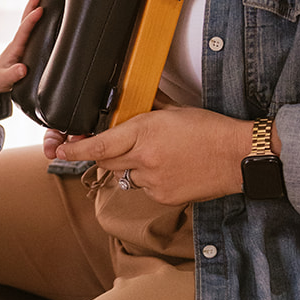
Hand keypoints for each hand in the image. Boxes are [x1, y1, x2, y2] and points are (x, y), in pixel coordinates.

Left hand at [0, 0, 42, 93]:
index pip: (24, 31)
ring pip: (28, 21)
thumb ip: (14, 75)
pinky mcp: (23, 44)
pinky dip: (35, 17)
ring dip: (34, 7)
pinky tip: (43, 10)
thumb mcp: (5, 80)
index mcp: (15, 48)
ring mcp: (20, 41)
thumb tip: (23, 69)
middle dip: (31, 5)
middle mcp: (18, 41)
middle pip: (25, 19)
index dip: (31, 20)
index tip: (39, 10)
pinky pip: (31, 27)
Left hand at [55, 106, 259, 203]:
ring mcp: (153, 180)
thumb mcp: (175, 110)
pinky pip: (144, 188)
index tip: (60, 150)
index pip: (99, 144)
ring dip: (132, 166)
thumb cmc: (212, 130)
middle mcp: (145, 158)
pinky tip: (171, 169)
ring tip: (159, 155)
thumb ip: (147, 108)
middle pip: (106, 161)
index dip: (74, 150)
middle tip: (114, 146)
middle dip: (103, 154)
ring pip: (125, 175)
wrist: (239, 156)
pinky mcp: (164, 196)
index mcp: (145, 131)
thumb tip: (129, 103)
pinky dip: (150, 179)